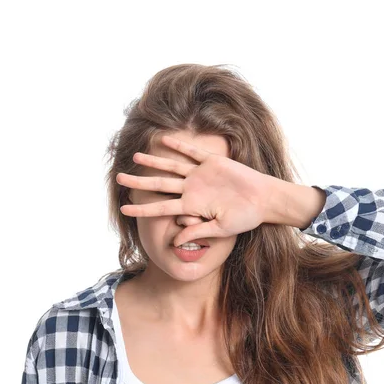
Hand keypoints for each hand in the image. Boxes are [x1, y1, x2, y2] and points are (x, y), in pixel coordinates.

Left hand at [116, 134, 273, 247]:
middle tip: (119, 179)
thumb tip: (175, 242)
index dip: (142, 208)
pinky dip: (178, 146)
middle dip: (139, 183)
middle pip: (159, 186)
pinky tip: (163, 140)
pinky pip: (192, 152)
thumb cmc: (245, 218)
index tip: (123, 208)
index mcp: (192, 207)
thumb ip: (197, 231)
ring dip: (154, 162)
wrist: (264, 200)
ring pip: (171, 167)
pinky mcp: (212, 162)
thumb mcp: (220, 230)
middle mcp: (192, 190)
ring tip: (135, 157)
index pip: (161, 208)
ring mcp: (201, 175)